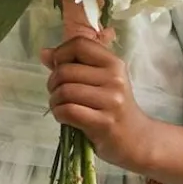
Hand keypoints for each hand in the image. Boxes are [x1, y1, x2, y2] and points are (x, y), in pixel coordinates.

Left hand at [41, 0, 156, 174]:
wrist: (137, 140)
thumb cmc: (114, 107)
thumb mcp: (100, 80)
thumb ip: (73, 64)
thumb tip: (45, 53)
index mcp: (113, 63)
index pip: (79, 44)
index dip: (61, 53)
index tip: (58, 66)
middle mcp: (114, 78)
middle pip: (66, 70)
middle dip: (53, 82)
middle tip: (57, 92)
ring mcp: (111, 101)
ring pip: (65, 91)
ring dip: (54, 100)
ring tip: (60, 105)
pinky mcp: (104, 123)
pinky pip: (69, 111)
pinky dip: (59, 113)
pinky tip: (64, 116)